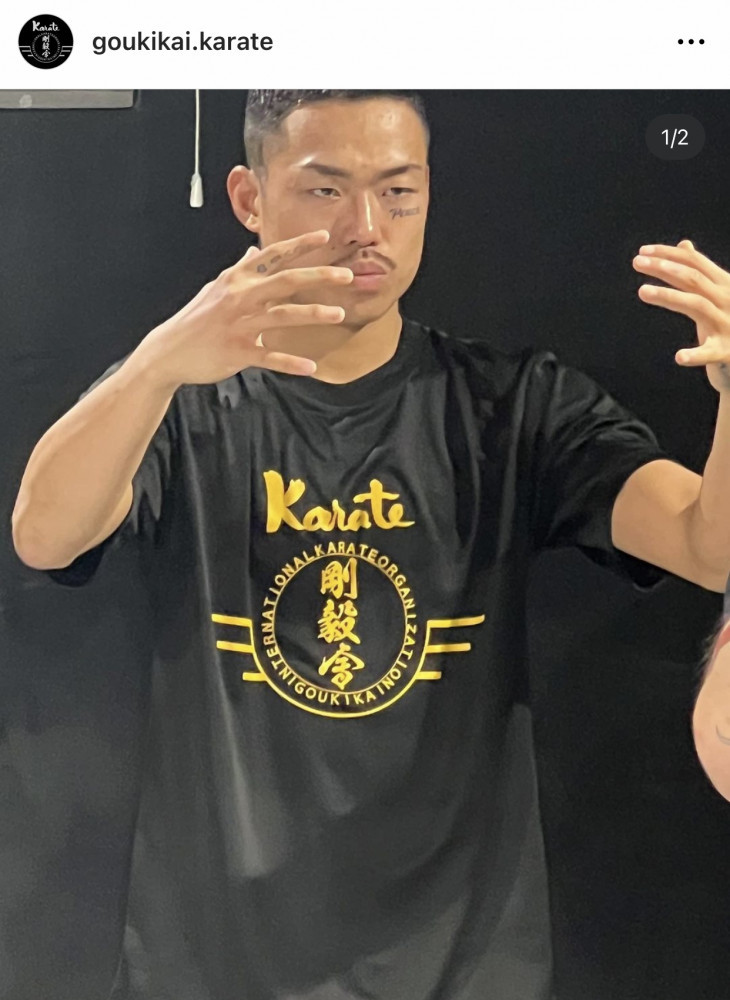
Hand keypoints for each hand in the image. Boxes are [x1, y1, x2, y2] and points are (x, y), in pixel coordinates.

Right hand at [136, 229, 353, 388]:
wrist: (169, 351)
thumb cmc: (196, 319)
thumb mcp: (216, 289)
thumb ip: (240, 271)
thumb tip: (253, 252)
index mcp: (237, 280)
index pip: (272, 256)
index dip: (299, 246)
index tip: (324, 238)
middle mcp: (240, 297)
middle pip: (285, 281)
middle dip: (317, 276)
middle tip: (347, 275)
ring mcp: (239, 325)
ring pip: (282, 317)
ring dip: (313, 315)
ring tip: (339, 315)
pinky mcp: (237, 352)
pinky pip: (269, 357)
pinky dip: (291, 363)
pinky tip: (311, 367)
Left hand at [633, 239, 729, 392]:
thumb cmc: (729, 319)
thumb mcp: (717, 291)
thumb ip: (700, 271)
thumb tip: (684, 244)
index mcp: (724, 284)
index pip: (695, 262)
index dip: (669, 254)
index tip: (643, 251)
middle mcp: (726, 300)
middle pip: (693, 279)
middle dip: (665, 268)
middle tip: (637, 262)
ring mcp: (726, 324)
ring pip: (696, 305)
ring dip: (669, 296)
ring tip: (642, 291)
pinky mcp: (725, 350)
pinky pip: (709, 352)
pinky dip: (695, 354)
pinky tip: (679, 356)